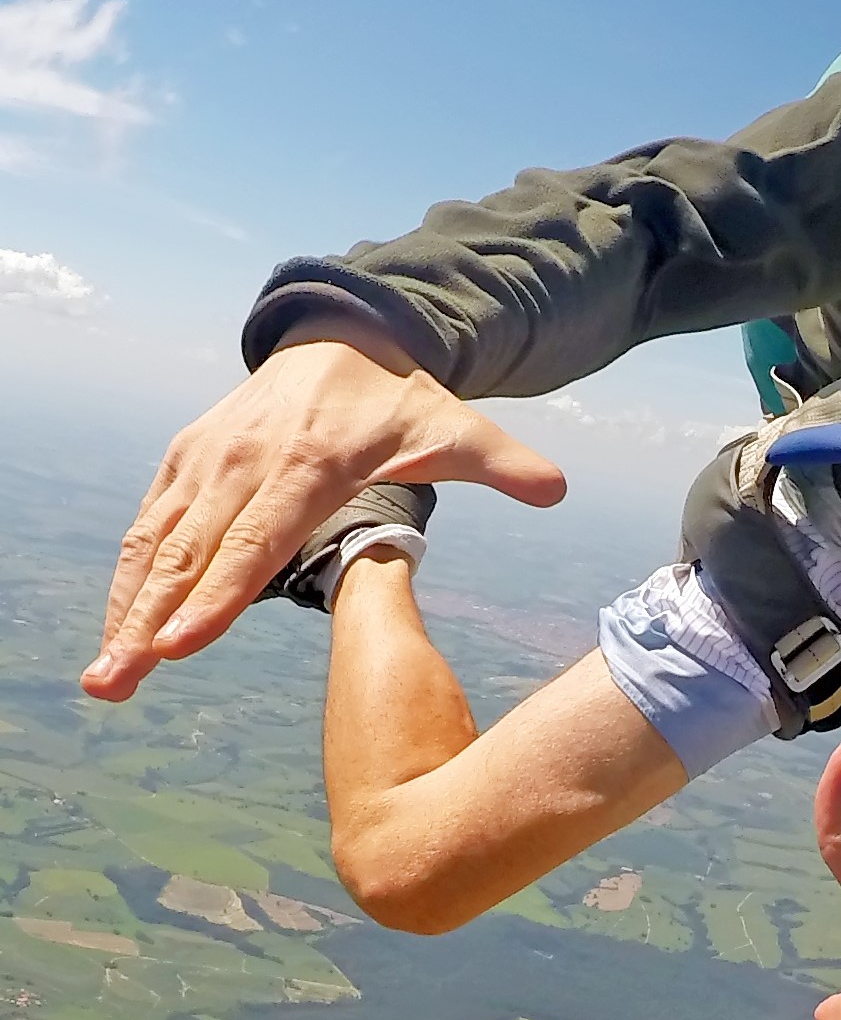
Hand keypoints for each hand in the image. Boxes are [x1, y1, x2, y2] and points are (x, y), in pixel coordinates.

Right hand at [84, 338, 565, 701]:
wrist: (340, 336)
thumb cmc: (400, 400)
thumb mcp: (457, 424)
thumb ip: (504, 462)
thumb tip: (557, 489)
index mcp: (311, 461)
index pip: (258, 538)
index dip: (219, 593)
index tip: (180, 644)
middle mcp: (248, 459)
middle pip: (195, 552)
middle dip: (151, 621)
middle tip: (115, 684)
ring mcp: (210, 456)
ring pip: (160, 541)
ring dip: (126, 610)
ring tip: (105, 677)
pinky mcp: (186, 456)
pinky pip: (150, 521)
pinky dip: (129, 575)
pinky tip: (118, 629)